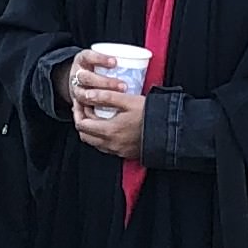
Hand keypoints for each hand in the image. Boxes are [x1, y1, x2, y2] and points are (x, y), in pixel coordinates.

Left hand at [67, 47, 146, 163]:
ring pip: (94, 142)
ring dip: (90, 130)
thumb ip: (107, 97)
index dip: (77, 112)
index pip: (81, 124)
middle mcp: (110, 144)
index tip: (80, 101)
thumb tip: (88, 94)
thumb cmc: (151, 115)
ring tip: (95, 115)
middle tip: (84, 107)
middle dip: (81, 121)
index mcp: (109, 131)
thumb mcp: (129, 101)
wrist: (169, 133)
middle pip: (85, 135)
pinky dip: (100, 137)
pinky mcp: (125, 153)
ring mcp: (118, 150)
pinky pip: (105, 147)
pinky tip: (108, 126)